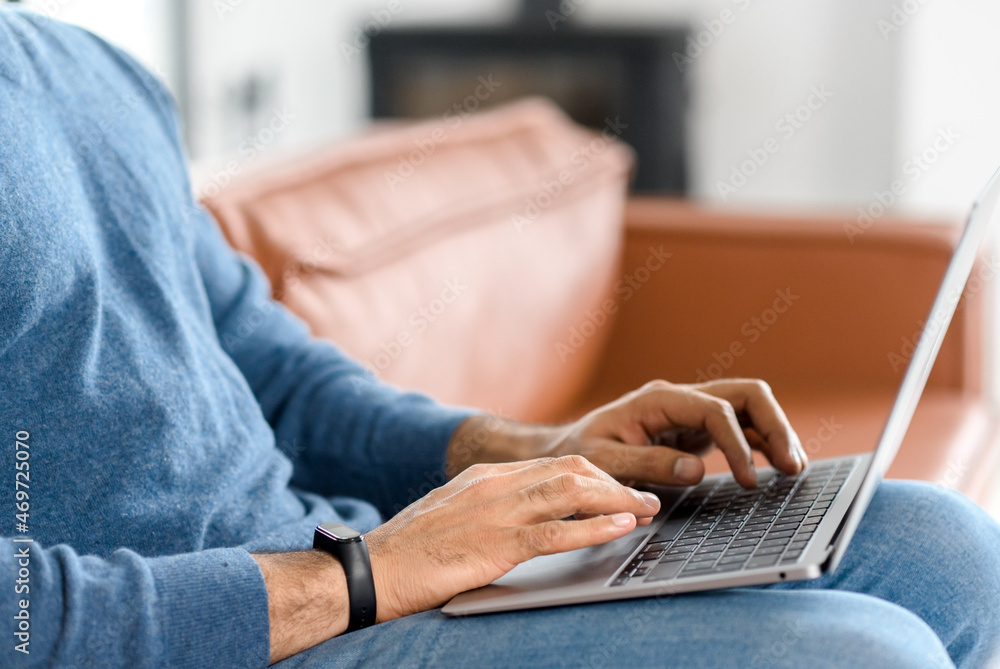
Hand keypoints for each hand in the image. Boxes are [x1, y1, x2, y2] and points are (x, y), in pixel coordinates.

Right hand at [365, 455, 660, 621]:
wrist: (370, 569)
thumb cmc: (408, 551)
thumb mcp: (452, 515)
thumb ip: (486, 509)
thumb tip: (522, 518)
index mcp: (484, 476)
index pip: (553, 464)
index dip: (594, 474)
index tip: (618, 487)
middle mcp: (494, 485)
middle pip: (570, 470)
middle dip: (613, 482)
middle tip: (645, 496)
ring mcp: (495, 512)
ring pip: (571, 492)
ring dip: (617, 500)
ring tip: (647, 509)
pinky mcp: (495, 544)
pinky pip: (556, 531)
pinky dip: (595, 528)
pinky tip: (621, 529)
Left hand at [544, 379, 806, 488]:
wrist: (567, 449)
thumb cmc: (580, 453)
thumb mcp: (602, 462)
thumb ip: (646, 464)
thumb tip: (695, 470)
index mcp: (657, 399)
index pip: (714, 409)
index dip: (737, 443)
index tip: (748, 480)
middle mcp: (680, 399)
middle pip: (745, 393)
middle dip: (775, 424)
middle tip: (792, 465)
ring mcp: (691, 412)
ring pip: (749, 406)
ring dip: (775, 432)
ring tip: (794, 468)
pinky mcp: (696, 429)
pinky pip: (740, 426)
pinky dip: (761, 443)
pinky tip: (777, 466)